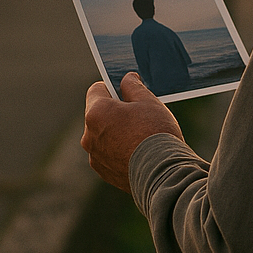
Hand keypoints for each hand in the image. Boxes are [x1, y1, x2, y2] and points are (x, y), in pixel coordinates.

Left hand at [81, 72, 183, 190]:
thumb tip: (127, 79)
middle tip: (139, 116)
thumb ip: (133, 87)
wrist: (163, 173)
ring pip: (103, 135)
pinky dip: (118, 151)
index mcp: (96, 112)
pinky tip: (138, 153)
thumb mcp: (148, 102)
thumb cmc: (155, 133)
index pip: (96, 89)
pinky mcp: (103, 172)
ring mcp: (95, 155)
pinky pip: (107, 154)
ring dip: (116, 132)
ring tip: (140, 137)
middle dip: (115, 112)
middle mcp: (89, 135)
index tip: (127, 93)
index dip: (112, 88)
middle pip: (99, 114)